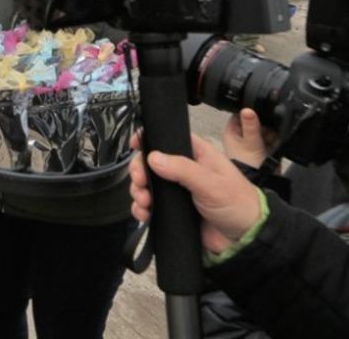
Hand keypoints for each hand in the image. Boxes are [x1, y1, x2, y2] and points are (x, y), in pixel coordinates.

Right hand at [129, 131, 262, 254]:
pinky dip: (141, 208)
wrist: (245, 241)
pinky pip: (149, 206)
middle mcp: (183, 170)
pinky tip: (143, 213)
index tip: (134, 146)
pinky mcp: (172, 211)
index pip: (168, 139)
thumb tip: (152, 158)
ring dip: (138, 191)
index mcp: (197, 155)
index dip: (149, 139)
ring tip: (144, 202)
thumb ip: (182, 169)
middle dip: (139, 171)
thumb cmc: (238, 204)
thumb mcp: (212, 183)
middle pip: (150, 162)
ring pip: (147, 184)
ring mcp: (176, 191)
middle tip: (140, 182)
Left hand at [222, 108, 273, 168]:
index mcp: (232, 132)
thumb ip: (251, 126)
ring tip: (272, 135)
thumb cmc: (249, 164)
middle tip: (269, 123)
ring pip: (264, 129)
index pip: (239, 114)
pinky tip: (278, 139)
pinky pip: (271, 138)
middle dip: (263, 121)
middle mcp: (241, 136)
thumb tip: (247, 109)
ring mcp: (253, 142)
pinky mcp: (264, 148)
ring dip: (271, 130)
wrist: (261, 182)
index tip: (260, 107)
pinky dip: (275, 138)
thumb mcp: (251, 142)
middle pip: (254, 121)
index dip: (249, 109)